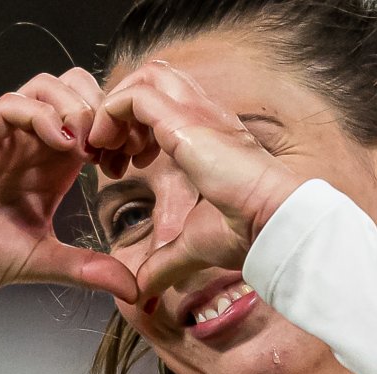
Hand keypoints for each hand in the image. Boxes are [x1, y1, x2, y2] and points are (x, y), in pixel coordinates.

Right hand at [0, 71, 136, 300]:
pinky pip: (11, 104)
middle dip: (102, 108)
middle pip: (74, 89)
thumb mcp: (45, 262)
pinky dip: (40, 112)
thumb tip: (132, 289)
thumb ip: (88, 269)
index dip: (118, 130)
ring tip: (85, 143)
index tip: (131, 159)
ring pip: (45, 86)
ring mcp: (5, 136)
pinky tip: (59, 142)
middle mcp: (31, 143)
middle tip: (112, 145)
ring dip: (74, 105)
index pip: (94, 121)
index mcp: (53, 166)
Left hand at [90, 61, 307, 299]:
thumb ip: (165, 262)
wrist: (272, 223)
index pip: (164, 106)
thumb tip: (143, 291)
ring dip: (113, 110)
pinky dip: (110, 116)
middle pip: (152, 80)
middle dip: (121, 112)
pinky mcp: (183, 120)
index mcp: (209, 137)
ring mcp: (195, 111)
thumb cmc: (248, 231)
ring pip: (141, 78)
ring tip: (104, 150)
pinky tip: (107, 151)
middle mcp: (204, 115)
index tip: (122, 168)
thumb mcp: (194, 245)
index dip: (134, 131)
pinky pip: (132, 97)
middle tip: (109, 155)